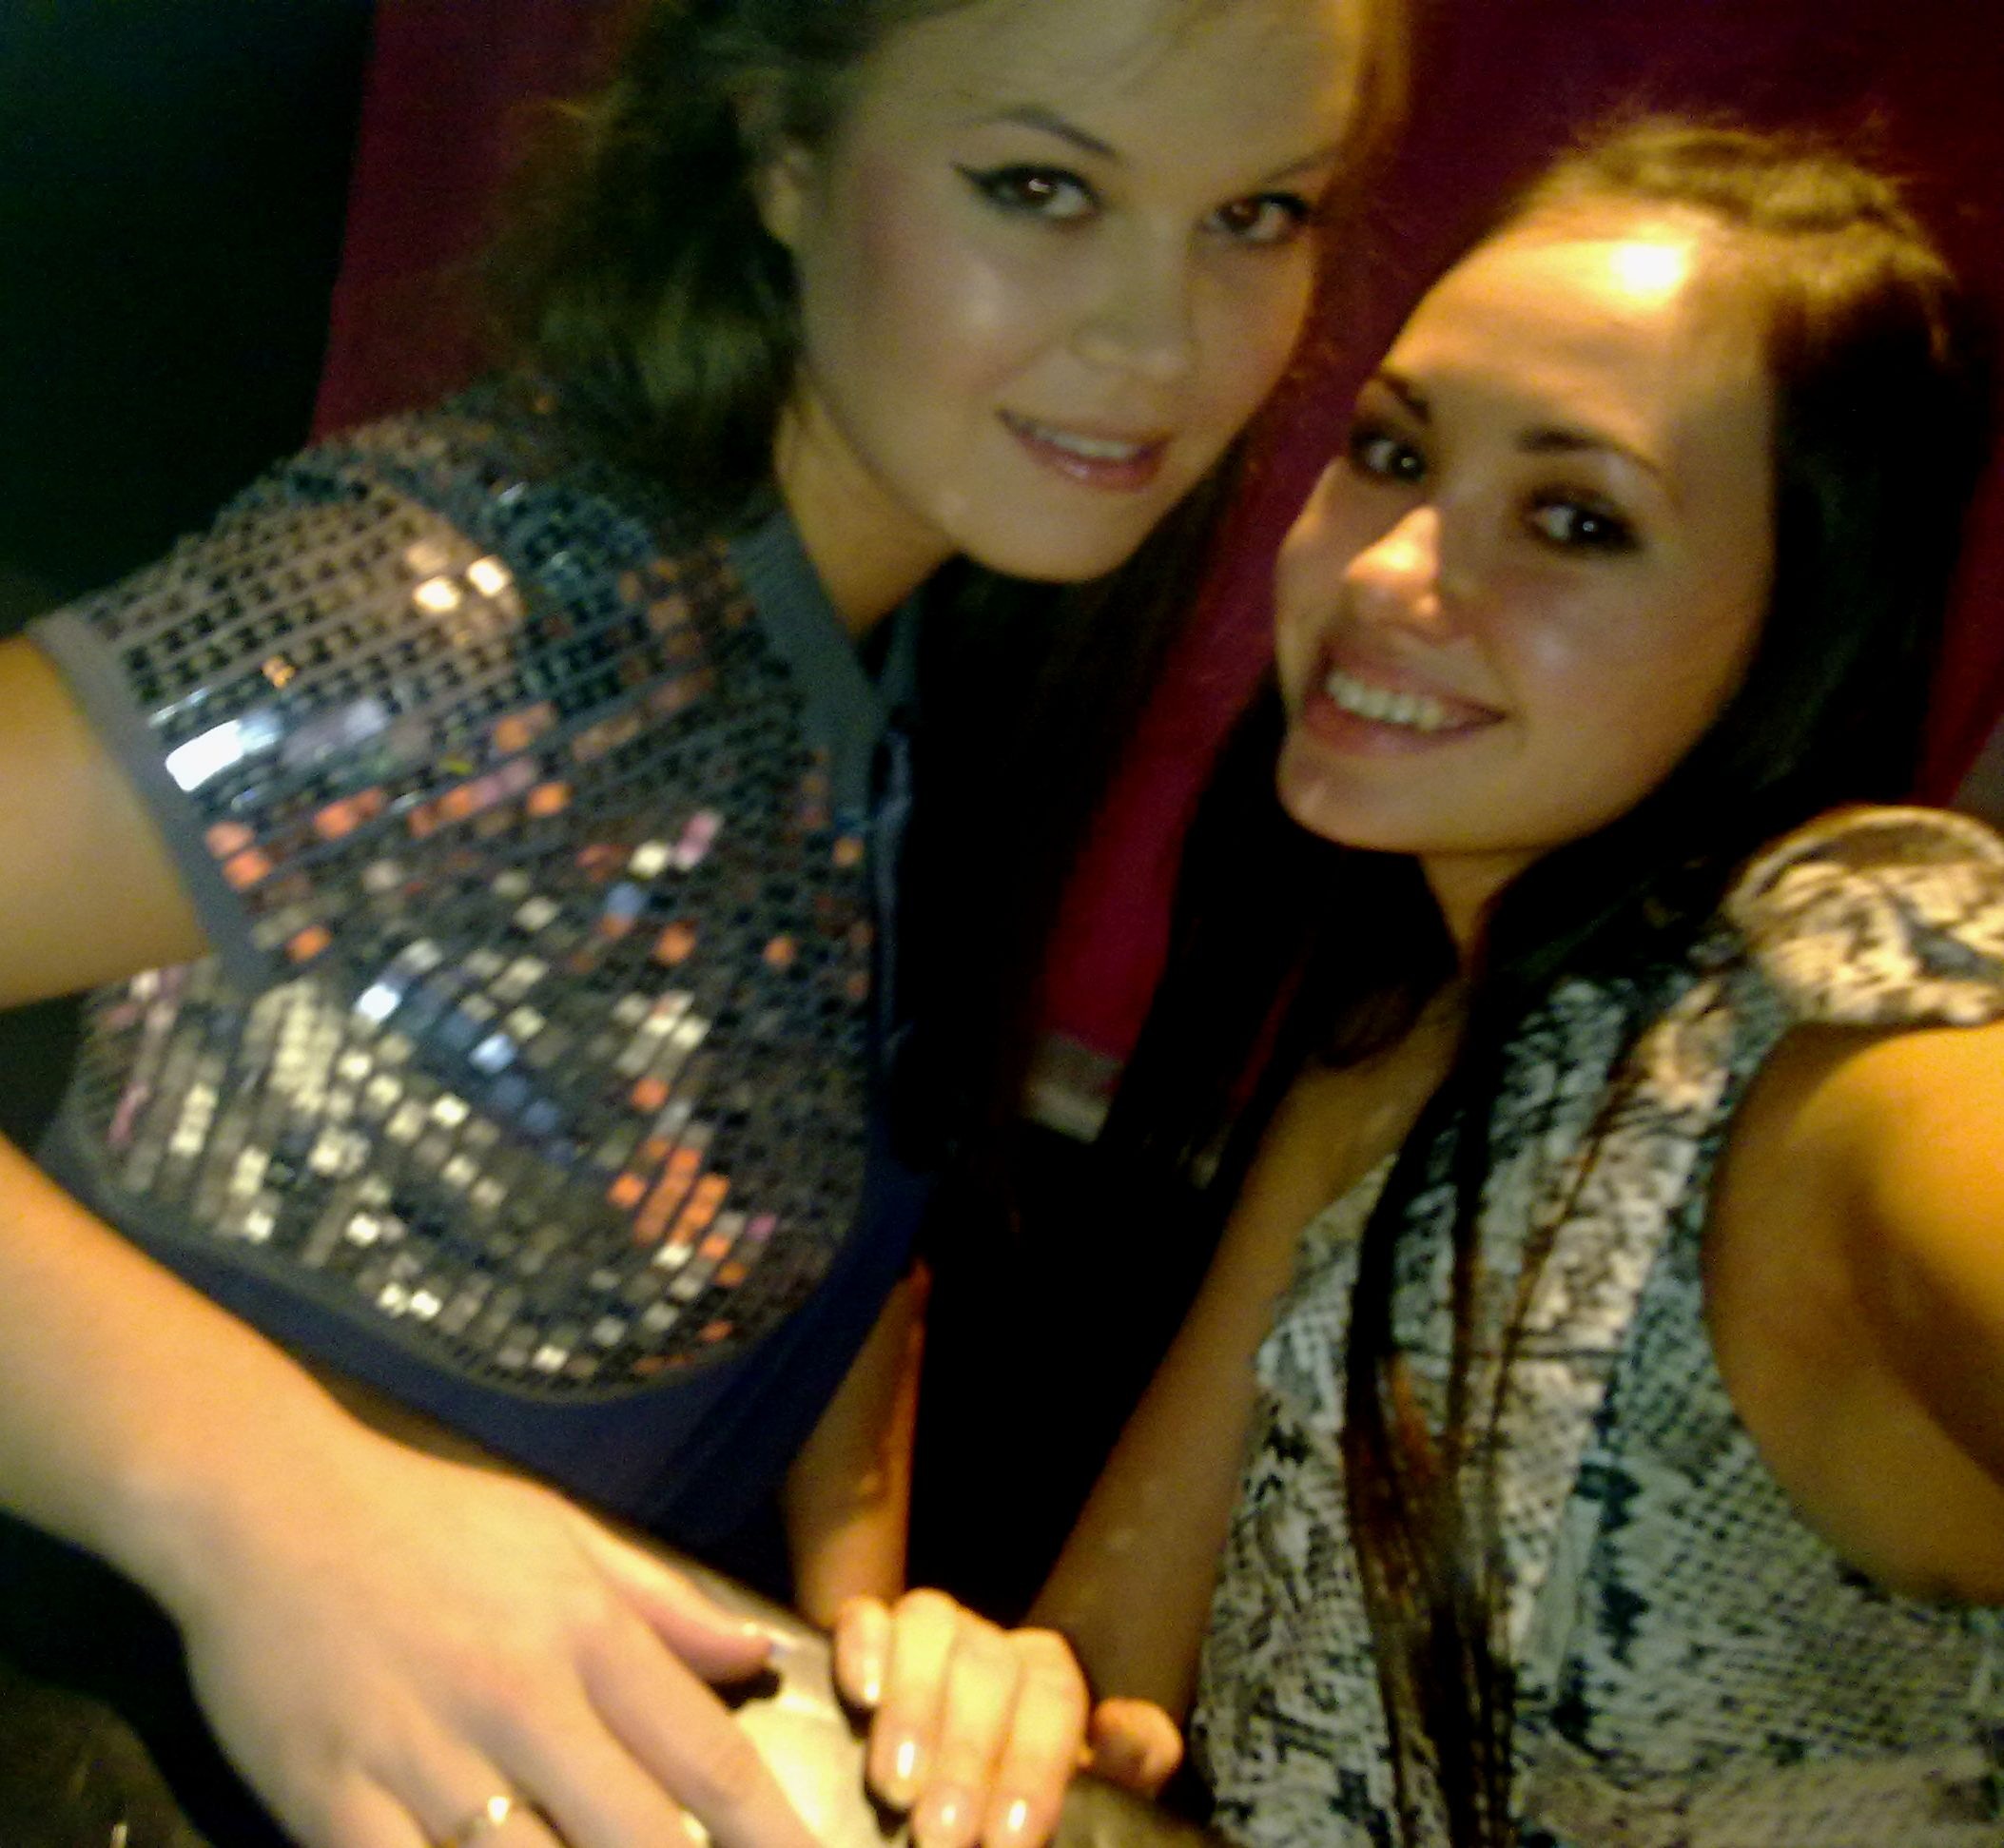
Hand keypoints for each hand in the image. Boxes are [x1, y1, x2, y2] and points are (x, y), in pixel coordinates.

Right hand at [156, 1421, 818, 1847]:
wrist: (266, 1506)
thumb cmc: (427, 1519)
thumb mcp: (562, 1535)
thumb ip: (665, 1605)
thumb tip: (759, 1657)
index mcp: (584, 1632)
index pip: (704, 1758)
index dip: (771, 1835)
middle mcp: (519, 1699)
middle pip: (636, 1836)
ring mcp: (425, 1758)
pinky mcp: (333, 1804)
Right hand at [832, 1591, 1181, 1847]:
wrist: (954, 1818)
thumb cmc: (1013, 1814)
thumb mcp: (1081, 1799)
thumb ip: (1123, 1764)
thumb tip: (1119, 1725)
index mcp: (1047, 1684)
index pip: (1055, 1696)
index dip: (1035, 1765)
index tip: (1010, 1840)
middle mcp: (989, 1648)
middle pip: (989, 1665)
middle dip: (966, 1756)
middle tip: (943, 1837)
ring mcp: (927, 1636)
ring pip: (931, 1623)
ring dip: (915, 1704)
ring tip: (896, 1789)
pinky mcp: (865, 1637)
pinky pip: (865, 1615)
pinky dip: (865, 1643)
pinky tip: (862, 1692)